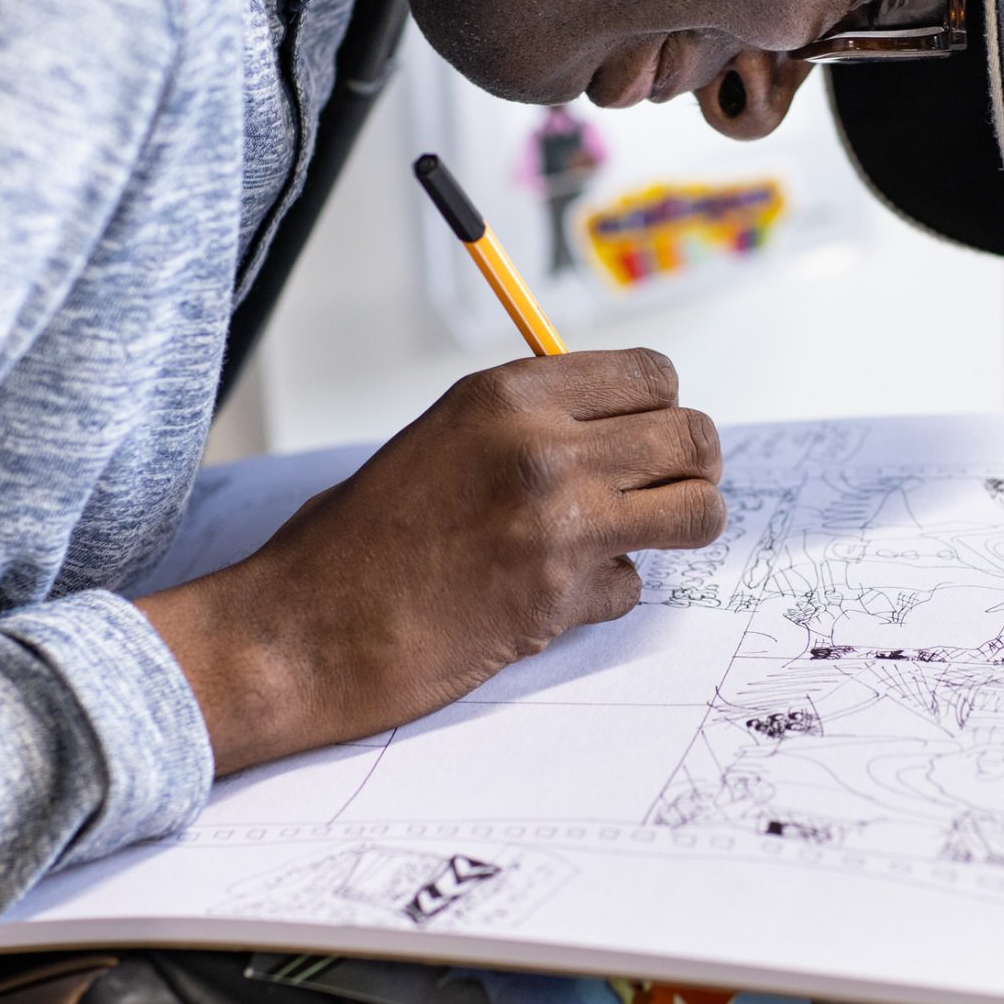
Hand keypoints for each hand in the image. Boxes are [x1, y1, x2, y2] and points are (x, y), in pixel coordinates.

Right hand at [139, 349, 725, 773]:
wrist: (307, 629)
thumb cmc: (363, 536)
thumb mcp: (447, 436)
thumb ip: (533, 421)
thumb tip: (625, 422)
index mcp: (510, 394)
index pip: (653, 374)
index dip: (661, 407)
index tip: (646, 433)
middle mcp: (543, 448)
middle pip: (692, 437)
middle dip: (693, 467)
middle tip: (668, 490)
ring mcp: (559, 525)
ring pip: (697, 512)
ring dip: (679, 527)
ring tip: (639, 538)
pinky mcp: (561, 597)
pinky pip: (635, 586)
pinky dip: (607, 594)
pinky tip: (554, 596)